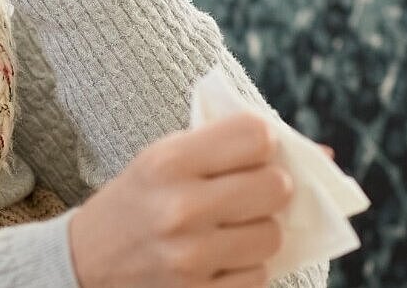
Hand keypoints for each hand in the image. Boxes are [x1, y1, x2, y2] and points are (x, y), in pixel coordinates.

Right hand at [66, 111, 294, 286]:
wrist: (82, 264)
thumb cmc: (137, 202)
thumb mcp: (164, 160)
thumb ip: (228, 148)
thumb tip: (324, 155)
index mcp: (169, 162)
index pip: (257, 134)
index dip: (265, 143)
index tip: (253, 154)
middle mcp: (180, 208)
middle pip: (275, 187)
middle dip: (271, 189)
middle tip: (250, 194)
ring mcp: (190, 257)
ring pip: (272, 236)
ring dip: (260, 233)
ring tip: (230, 230)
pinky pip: (257, 276)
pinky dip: (245, 268)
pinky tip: (218, 259)